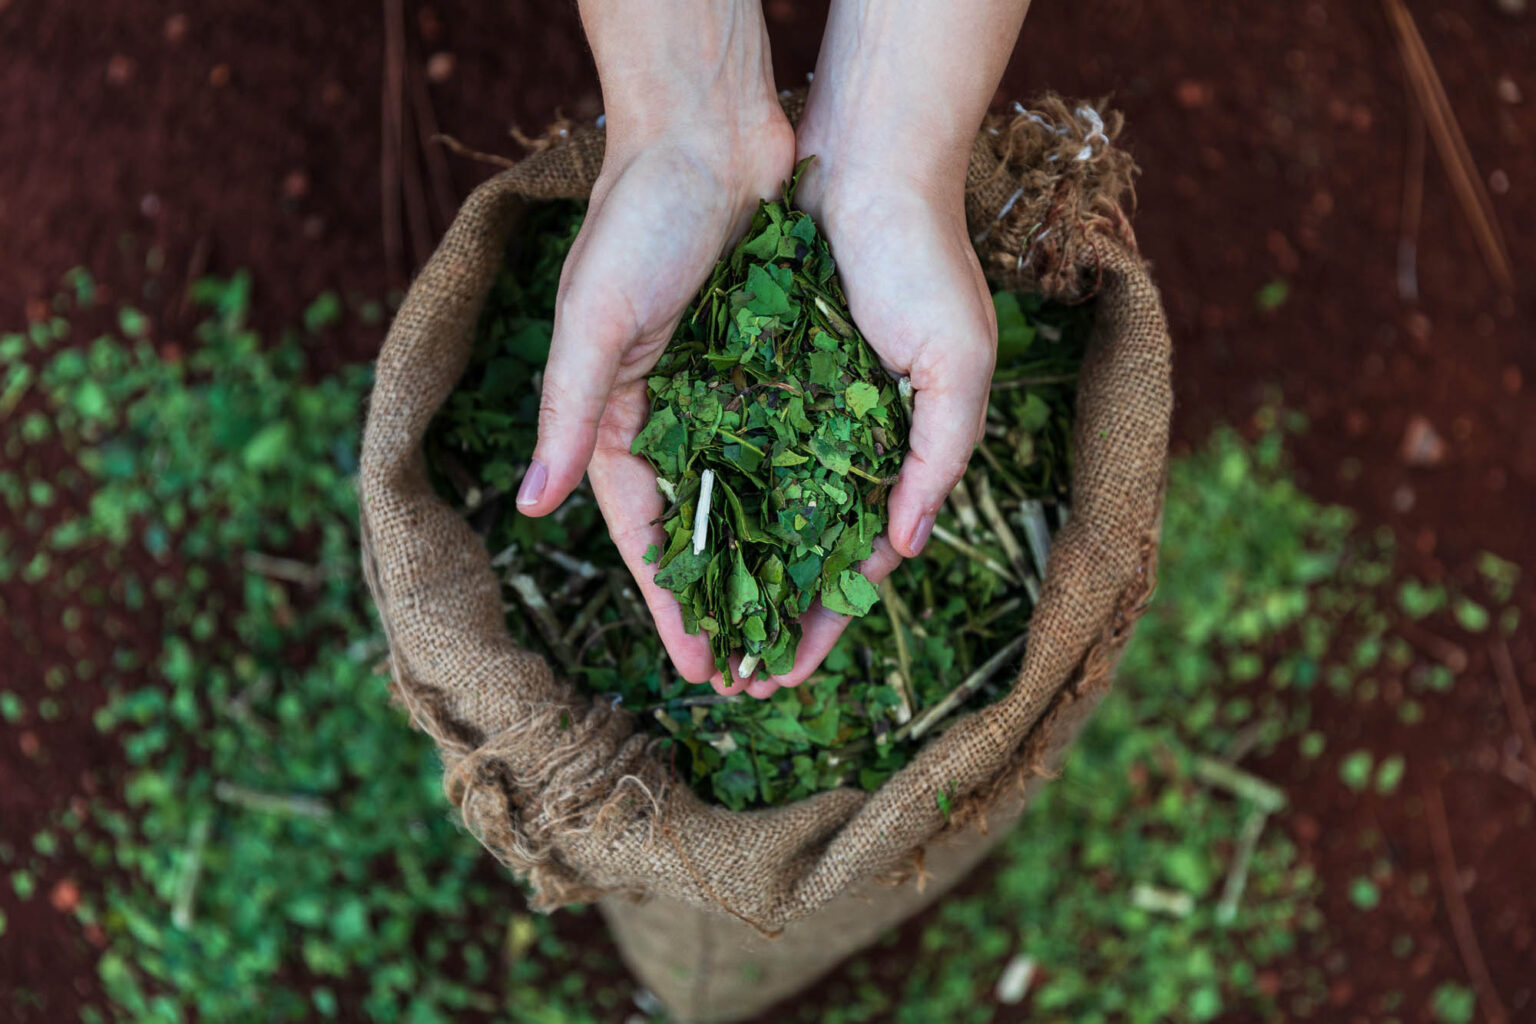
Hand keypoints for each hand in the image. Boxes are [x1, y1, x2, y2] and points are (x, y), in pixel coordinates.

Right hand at [515, 3, 794, 686]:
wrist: (708, 131)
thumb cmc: (637, 220)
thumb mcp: (592, 321)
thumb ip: (567, 414)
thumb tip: (531, 507)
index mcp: (615, 417)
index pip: (644, 532)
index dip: (672, 600)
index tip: (702, 666)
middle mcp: (671, 415)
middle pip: (705, 528)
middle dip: (728, 599)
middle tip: (760, 671)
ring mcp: (726, 392)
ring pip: (755, 495)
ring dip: (776, 558)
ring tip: (804, 624)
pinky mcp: (775, 362)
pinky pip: (796, 442)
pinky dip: (813, 488)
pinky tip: (842, 535)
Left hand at [734, 169, 997, 698]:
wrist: (867, 161)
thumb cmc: (926, 262)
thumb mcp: (959, 365)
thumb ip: (938, 457)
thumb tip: (906, 547)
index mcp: (895, 454)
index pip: (853, 562)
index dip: (821, 623)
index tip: (785, 677)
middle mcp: (837, 443)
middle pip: (792, 552)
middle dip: (762, 617)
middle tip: (728, 682)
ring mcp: (790, 410)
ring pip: (748, 512)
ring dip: (723, 574)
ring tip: (691, 635)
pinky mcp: (746, 370)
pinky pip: (716, 448)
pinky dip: (697, 496)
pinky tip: (670, 542)